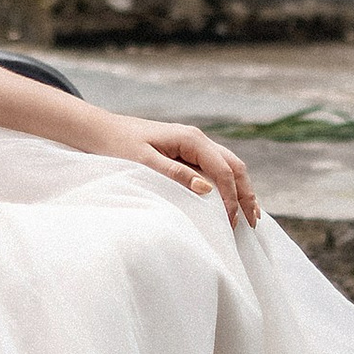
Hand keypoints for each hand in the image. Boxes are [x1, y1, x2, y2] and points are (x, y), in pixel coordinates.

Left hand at [94, 116, 261, 228]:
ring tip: (250, 215)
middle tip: (253, 222)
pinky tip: (231, 200)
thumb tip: (206, 188)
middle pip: (234, 166)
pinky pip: (216, 168)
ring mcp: (194, 144)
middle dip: (245, 193)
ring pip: (228, 166)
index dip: (231, 197)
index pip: (223, 169)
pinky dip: (228, 184)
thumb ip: (175, 174)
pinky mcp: (187, 152)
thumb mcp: (144, 161)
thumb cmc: (118, 146)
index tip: (232, 222)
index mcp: (190, 139)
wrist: (101, 131)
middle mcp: (197, 139)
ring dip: (240, 189)